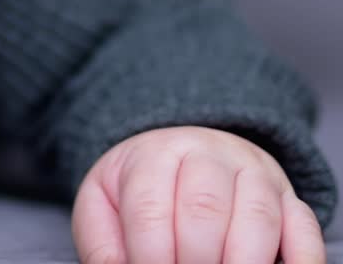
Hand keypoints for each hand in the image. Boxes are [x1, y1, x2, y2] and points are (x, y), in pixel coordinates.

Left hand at [73, 126, 325, 263]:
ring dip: (242, 261)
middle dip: (194, 260)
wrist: (183, 154)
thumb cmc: (140, 191)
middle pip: (203, 208)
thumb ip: (103, 243)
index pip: (149, 205)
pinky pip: (305, 227)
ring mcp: (253, 174)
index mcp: (153, 154)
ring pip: (257, 213)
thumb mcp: (105, 204)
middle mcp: (206, 154)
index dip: (150, 254)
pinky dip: (300, 259)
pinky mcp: (289, 200)